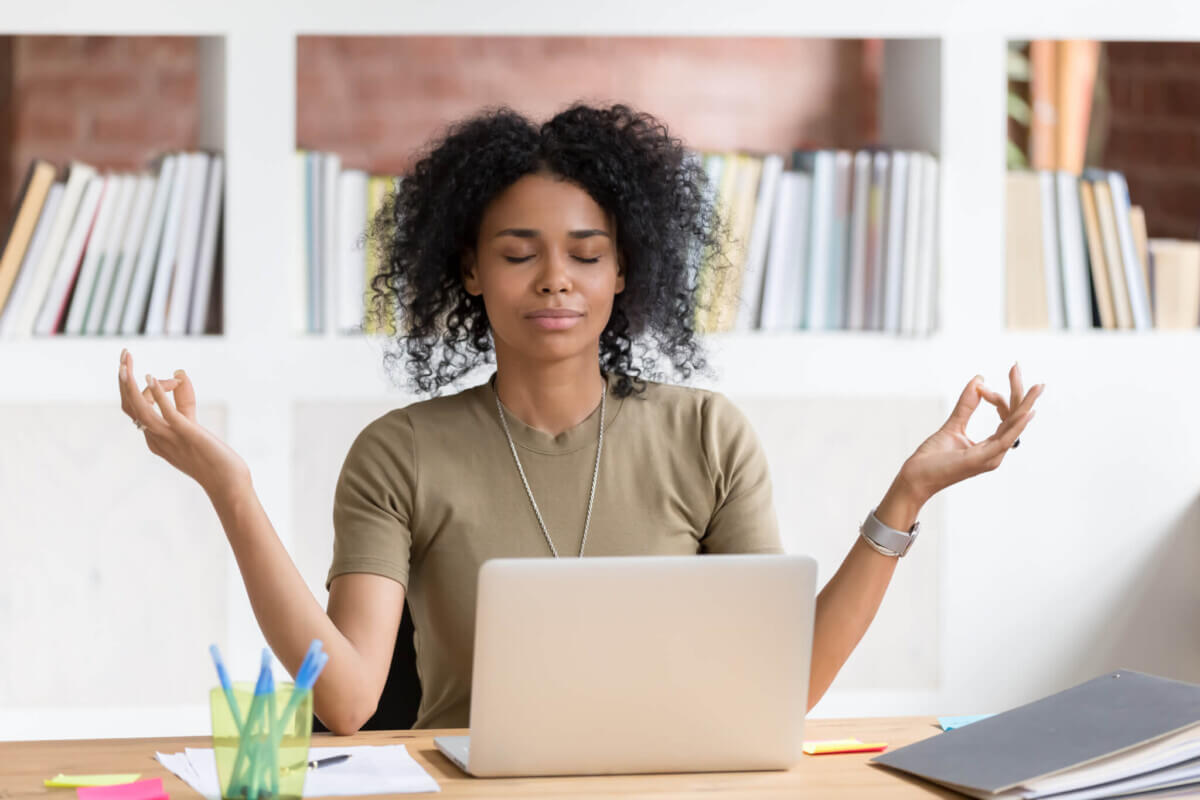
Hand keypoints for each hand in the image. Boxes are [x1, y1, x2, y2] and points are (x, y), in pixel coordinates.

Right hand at [117, 348, 250, 499]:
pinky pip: (166, 413)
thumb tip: (179, 372)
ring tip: (125, 363)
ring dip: (129, 385)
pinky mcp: (186, 434)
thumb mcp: (191, 425)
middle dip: (123, 380)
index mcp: (153, 438)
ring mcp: (169, 437)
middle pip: (129, 406)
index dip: (145, 388)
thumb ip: (183, 400)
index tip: (173, 379)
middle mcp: (155, 438)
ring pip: (139, 410)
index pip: (134, 409)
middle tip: (124, 354)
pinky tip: (152, 377)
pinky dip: (157, 394)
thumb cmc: (211, 457)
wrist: (227, 483)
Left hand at [898, 362, 1043, 503]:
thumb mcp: (953, 425)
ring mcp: (991, 457)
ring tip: (1037, 387)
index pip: (1006, 416)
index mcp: (991, 445)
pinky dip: (1016, 425)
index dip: (996, 396)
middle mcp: (996, 452)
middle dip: (1019, 392)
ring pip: (1014, 426)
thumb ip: (967, 405)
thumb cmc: (933, 458)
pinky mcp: (981, 459)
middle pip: (1015, 418)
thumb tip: (979, 380)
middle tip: (1016, 366)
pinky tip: (1025, 412)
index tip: (980, 385)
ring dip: (1025, 405)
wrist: (916, 478)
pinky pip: (1004, 440)